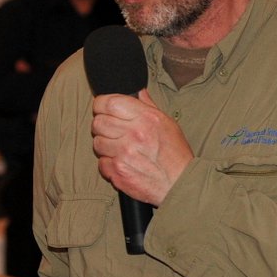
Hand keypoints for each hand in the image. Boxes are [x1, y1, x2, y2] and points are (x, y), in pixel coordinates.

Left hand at [91, 89, 191, 206]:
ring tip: (118, 148)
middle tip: (111, 130)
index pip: (109, 103)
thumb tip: (137, 92)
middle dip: (101, 124)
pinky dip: (108, 163)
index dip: (101, 104)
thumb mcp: (167, 123)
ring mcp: (124, 155)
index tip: (102, 108)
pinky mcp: (118, 173)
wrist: (180, 184)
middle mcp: (133, 134)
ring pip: (97, 143)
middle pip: (98, 122)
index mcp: (146, 118)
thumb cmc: (175, 153)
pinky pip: (101, 163)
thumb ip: (148, 106)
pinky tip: (121, 163)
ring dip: (104, 145)